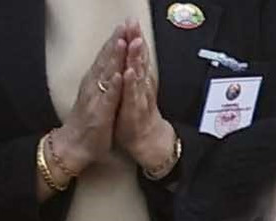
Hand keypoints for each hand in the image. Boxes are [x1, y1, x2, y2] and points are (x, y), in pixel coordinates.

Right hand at [50, 26, 126, 175]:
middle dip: (115, 42)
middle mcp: (93, 87)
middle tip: (124, 25)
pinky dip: (113, 86)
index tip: (123, 27)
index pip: (105, 58)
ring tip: (122, 42)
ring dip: (114, 58)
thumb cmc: (87, 124)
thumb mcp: (97, 99)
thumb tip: (110, 69)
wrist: (74, 147)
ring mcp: (95, 100)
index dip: (115, 42)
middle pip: (105, 61)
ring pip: (106, 75)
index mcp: (94, 83)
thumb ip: (103, 84)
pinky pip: (107, 98)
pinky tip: (119, 75)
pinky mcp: (99, 114)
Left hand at [114, 23, 177, 175]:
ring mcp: (138, 99)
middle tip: (135, 25)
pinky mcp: (134, 112)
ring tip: (135, 42)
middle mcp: (139, 87)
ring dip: (136, 58)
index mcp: (136, 81)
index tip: (131, 22)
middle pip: (138, 60)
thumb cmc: (137, 117)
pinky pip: (132, 96)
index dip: (133, 38)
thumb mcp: (134, 92)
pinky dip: (131, 84)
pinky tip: (129, 72)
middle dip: (136, 42)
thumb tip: (133, 58)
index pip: (134, 56)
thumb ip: (135, 75)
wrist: (146, 142)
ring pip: (137, 75)